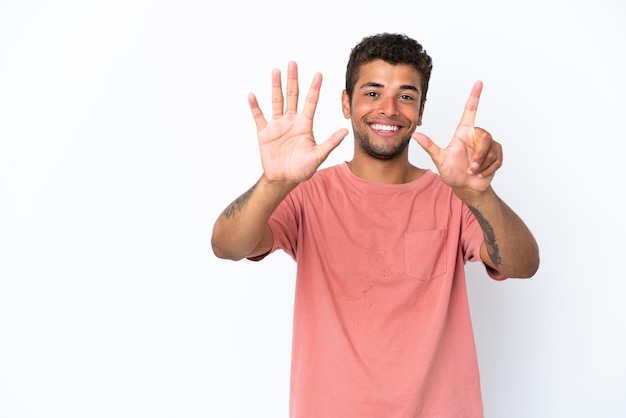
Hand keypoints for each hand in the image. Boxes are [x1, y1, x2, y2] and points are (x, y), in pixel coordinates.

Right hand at [248, 61, 347, 183]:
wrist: (284, 179)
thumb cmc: (302, 169)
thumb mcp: (318, 156)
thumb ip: (330, 143)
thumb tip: (345, 131)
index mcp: (304, 124)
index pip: (311, 102)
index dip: (314, 88)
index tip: (319, 74)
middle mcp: (291, 121)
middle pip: (292, 96)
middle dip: (293, 80)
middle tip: (293, 63)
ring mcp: (277, 125)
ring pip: (276, 101)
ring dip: (276, 86)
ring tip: (275, 71)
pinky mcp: (264, 132)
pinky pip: (259, 117)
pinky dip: (255, 107)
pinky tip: (252, 96)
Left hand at [412, 81, 501, 192]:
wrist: (466, 188)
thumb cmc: (453, 173)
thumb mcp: (439, 160)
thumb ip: (429, 147)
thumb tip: (415, 135)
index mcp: (463, 133)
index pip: (470, 110)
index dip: (474, 96)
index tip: (478, 83)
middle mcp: (475, 136)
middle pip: (485, 136)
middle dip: (479, 154)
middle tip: (470, 168)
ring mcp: (487, 145)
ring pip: (490, 148)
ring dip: (481, 163)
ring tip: (473, 171)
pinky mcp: (496, 154)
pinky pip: (496, 158)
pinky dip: (488, 169)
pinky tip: (481, 173)